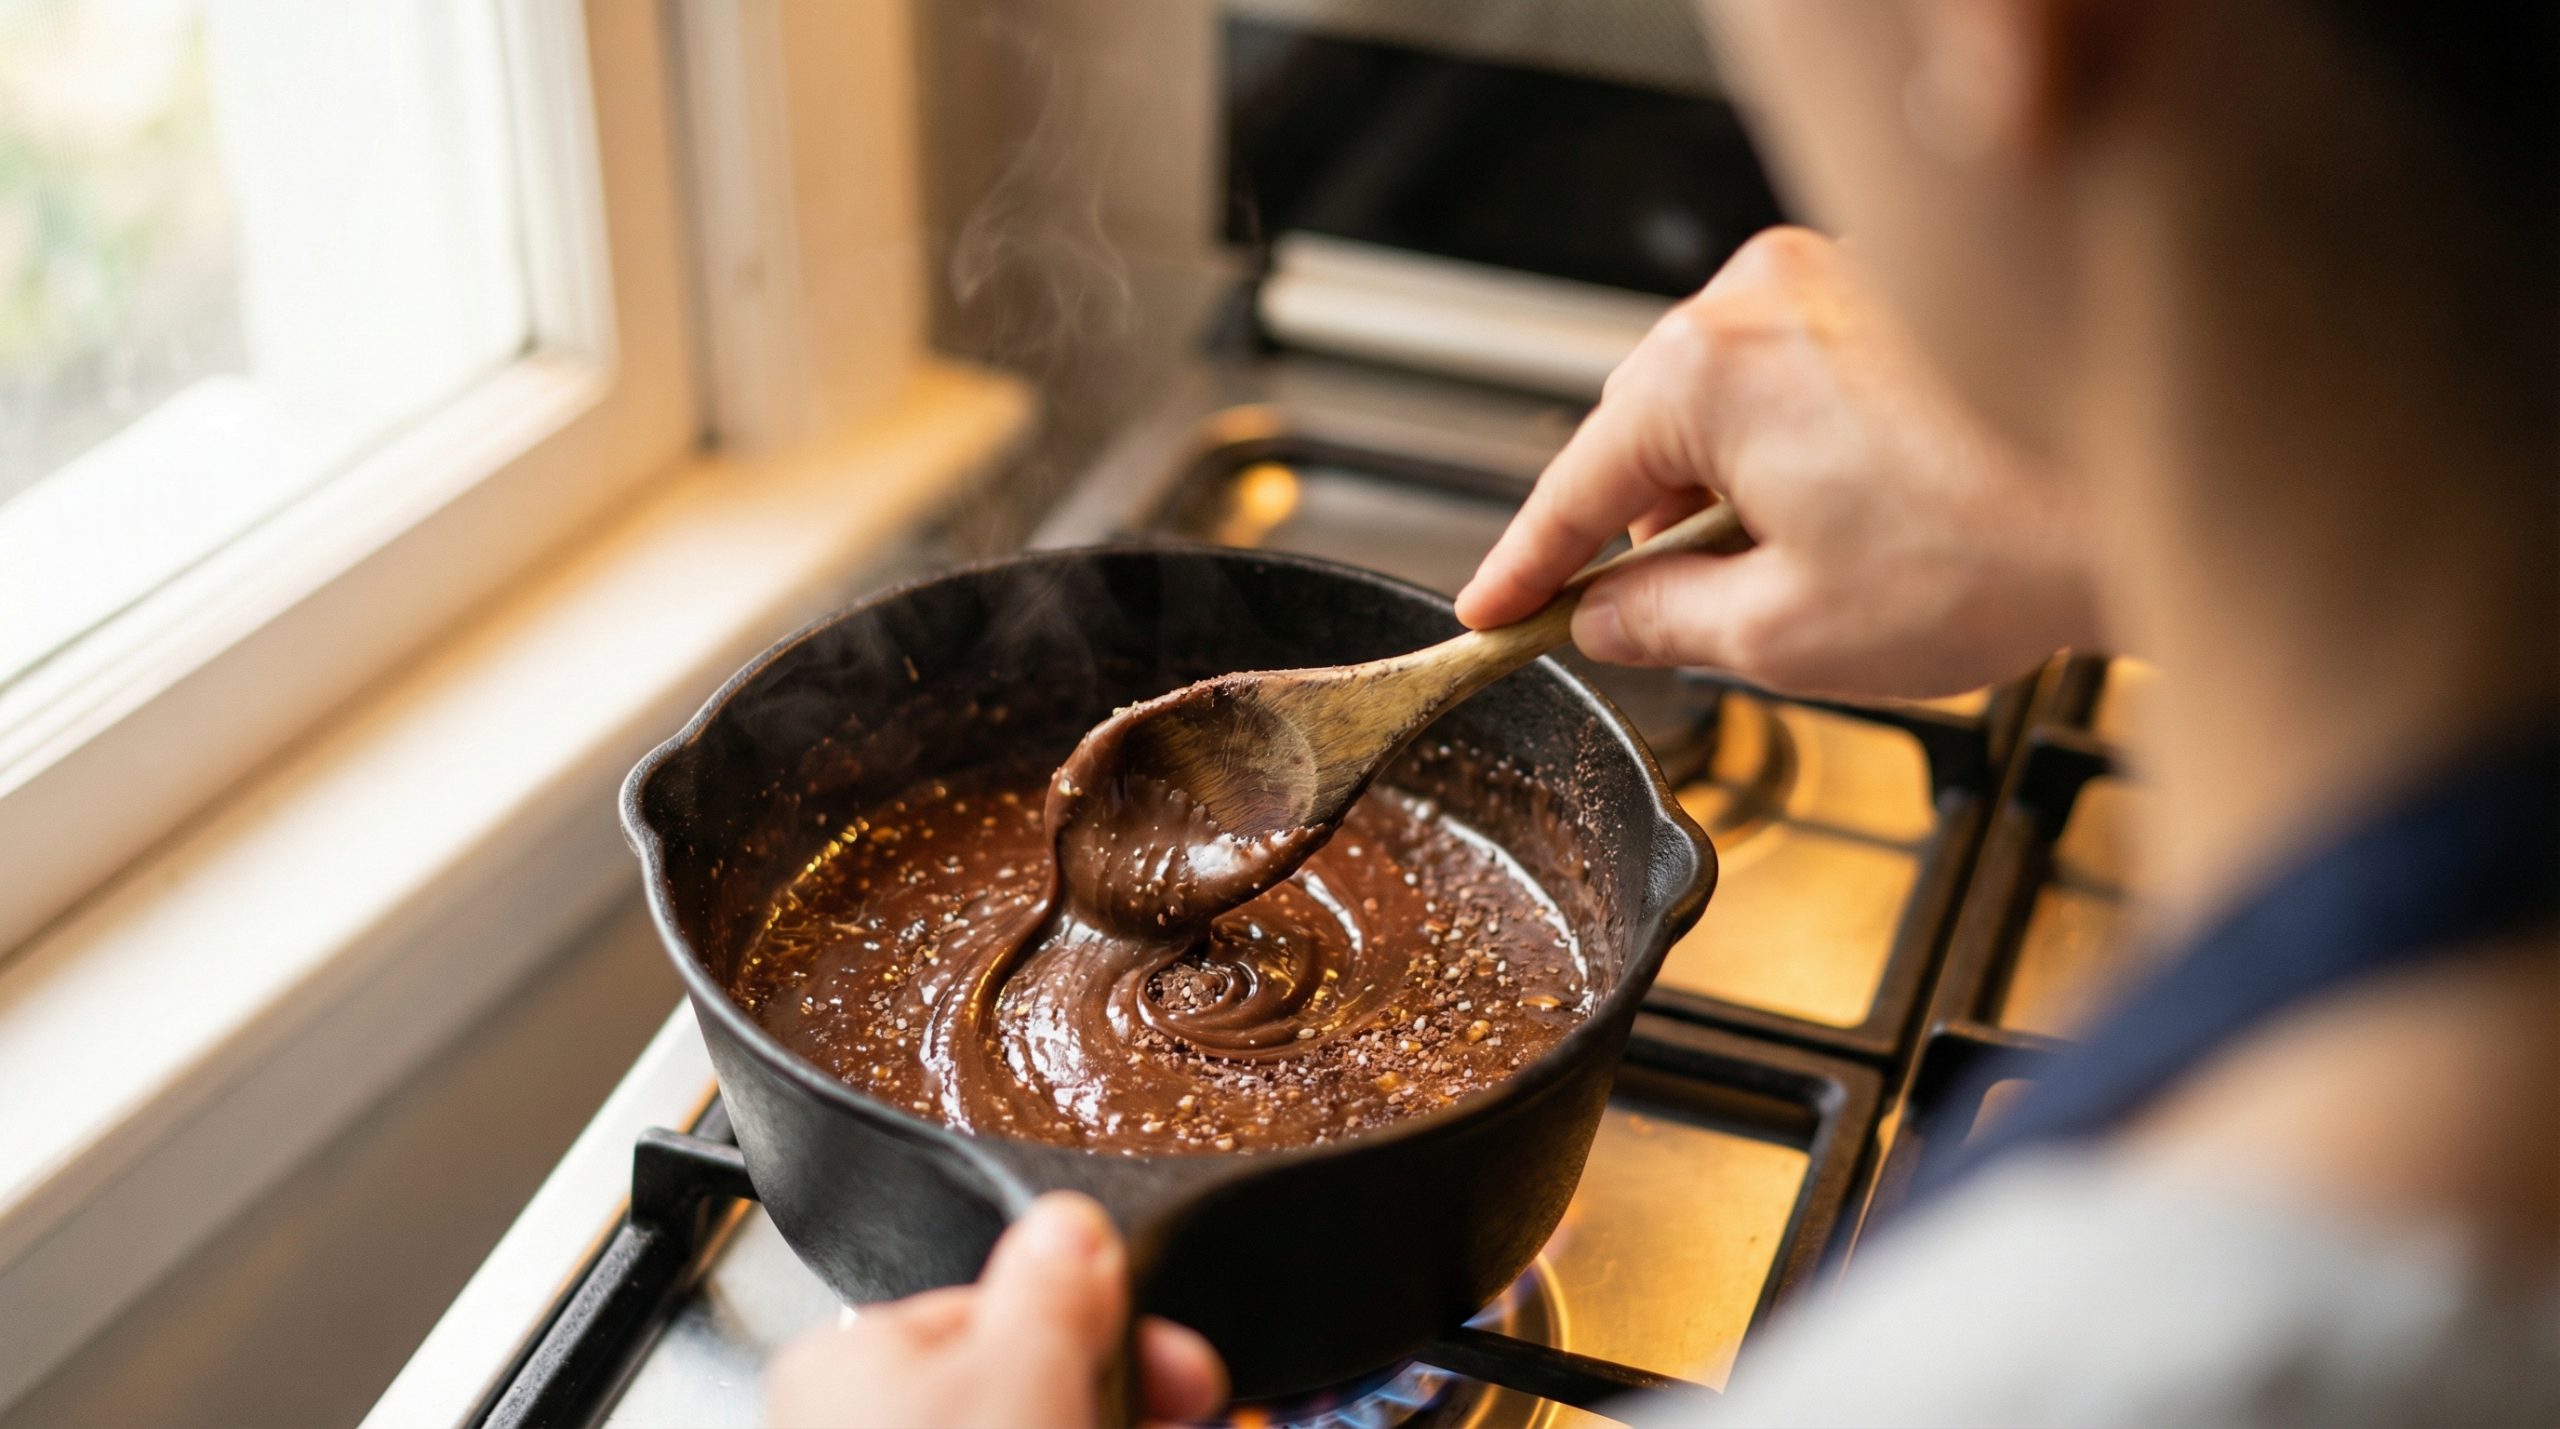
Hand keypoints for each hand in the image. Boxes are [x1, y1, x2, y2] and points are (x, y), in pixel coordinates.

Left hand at [765, 1194, 1226, 1428]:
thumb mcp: (1024, 1371)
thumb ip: (1053, 1284)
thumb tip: (1071, 1219)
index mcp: (846, 1358)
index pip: (997, 1303)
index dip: (1099, 1323)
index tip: (1177, 1359)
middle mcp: (849, 1419)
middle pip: (1013, 1370)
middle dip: (1107, 1378)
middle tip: (1188, 1401)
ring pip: (1023, 1416)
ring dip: (1102, 1413)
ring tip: (1167, 1419)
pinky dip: (1068, 1428)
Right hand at [1456, 226, 2099, 698]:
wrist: (2154, 493)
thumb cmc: (1989, 552)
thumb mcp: (1784, 632)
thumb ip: (1663, 623)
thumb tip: (1605, 620)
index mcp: (1703, 371)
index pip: (1575, 484)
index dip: (1526, 566)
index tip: (1489, 611)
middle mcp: (1755, 298)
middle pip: (1650, 435)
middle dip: (1647, 533)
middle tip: (1644, 626)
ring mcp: (1828, 283)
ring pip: (1728, 407)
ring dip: (1733, 496)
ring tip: (1799, 587)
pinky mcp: (1892, 296)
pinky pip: (1797, 380)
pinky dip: (1795, 456)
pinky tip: (1851, 530)